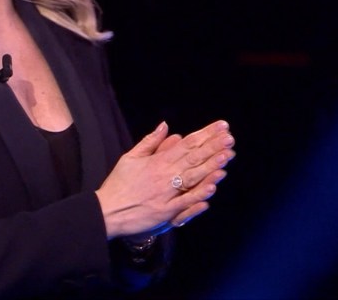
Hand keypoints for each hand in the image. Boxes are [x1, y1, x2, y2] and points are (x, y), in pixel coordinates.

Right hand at [95, 120, 234, 238]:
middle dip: (213, 147)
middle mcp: (164, 175)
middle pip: (193, 159)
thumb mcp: (130, 157)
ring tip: (227, 156)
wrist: (107, 211)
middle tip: (230, 137)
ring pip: (193, 178)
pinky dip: (198, 195)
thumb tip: (165, 126)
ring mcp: (166, 194)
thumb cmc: (119, 184)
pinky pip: (185, 203)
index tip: (221, 127)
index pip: (186, 144)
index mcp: (157, 161)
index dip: (205, 135)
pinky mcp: (166, 212)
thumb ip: (150, 142)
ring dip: (211, 166)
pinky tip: (212, 187)